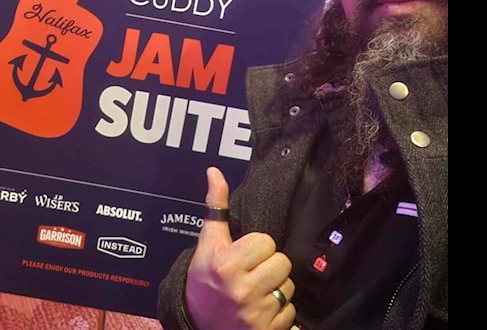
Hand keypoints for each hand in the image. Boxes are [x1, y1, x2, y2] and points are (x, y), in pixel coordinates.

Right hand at [184, 167, 295, 329]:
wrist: (196, 325)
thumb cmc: (203, 281)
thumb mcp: (207, 244)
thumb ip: (215, 208)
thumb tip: (215, 172)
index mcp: (226, 265)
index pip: (266, 242)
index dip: (256, 247)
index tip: (243, 256)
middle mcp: (241, 289)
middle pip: (282, 262)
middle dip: (270, 266)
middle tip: (252, 273)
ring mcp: (255, 313)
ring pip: (288, 287)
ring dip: (276, 288)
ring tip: (257, 291)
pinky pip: (290, 312)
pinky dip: (279, 312)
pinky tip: (261, 310)